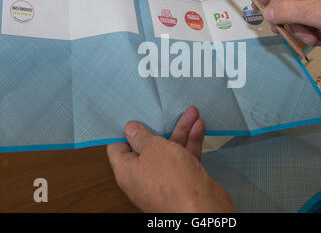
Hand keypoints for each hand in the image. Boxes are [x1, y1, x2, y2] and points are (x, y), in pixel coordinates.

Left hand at [106, 106, 233, 212]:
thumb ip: (142, 137)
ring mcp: (165, 179)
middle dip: (160, 127)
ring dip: (181, 131)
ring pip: (170, 149)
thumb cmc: (174, 184)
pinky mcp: (184, 180)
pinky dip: (191, 142)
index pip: (118, 149)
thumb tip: (131, 129)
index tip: (132, 117)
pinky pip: (185, 157)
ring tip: (191, 114)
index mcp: (127, 172)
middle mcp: (144, 177)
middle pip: (149, 146)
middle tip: (165, 111)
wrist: (202, 209)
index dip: (124, 132)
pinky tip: (198, 127)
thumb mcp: (153, 149)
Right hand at [255, 0, 320, 58]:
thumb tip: (266, 12)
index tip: (256, 10)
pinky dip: (311, 35)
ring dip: (302, 31)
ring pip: (294, 18)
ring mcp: (318, 2)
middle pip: (285, 3)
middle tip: (288, 33)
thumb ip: (290, 12)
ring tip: (317, 38)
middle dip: (289, 21)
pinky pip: (305, 26)